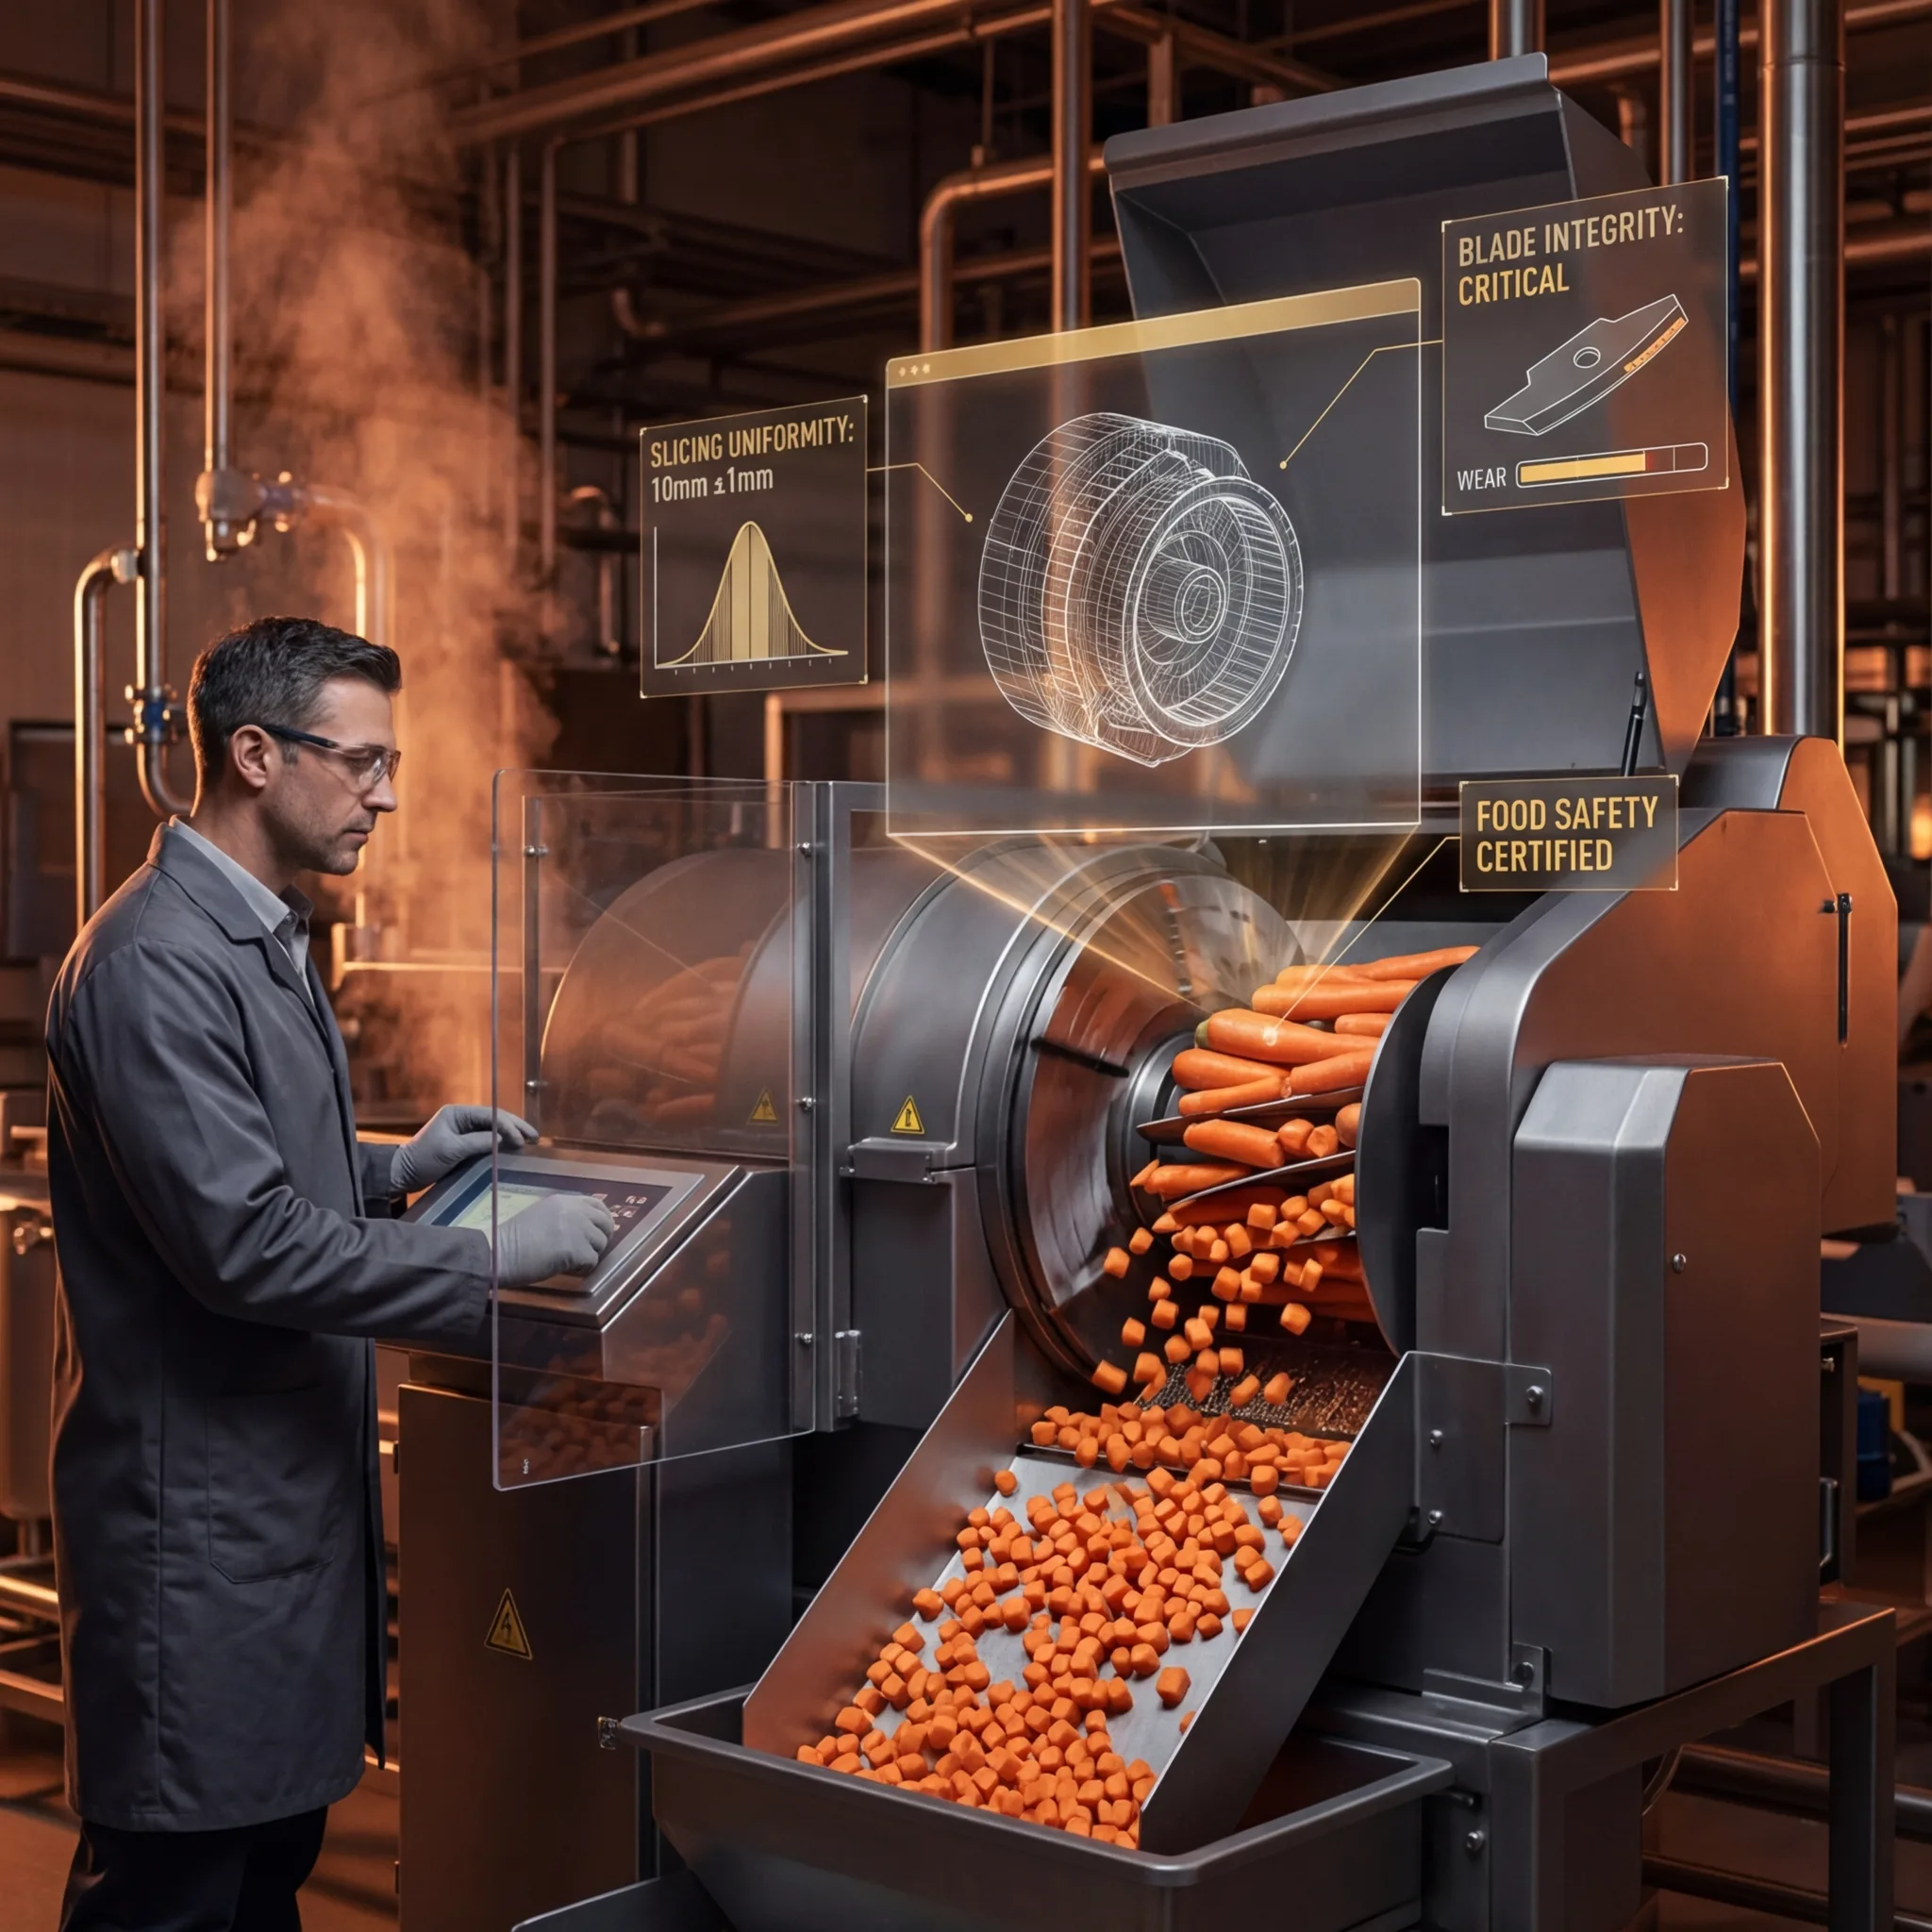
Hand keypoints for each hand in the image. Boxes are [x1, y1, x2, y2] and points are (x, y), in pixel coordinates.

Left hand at [390, 1105, 536, 1194]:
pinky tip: (513, 1147)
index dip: (509, 1126)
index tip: (522, 1140)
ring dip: (510, 1134)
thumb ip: (478, 1142)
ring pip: (493, 1128)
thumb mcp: (451, 1150)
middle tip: (535, 1137)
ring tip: (529, 1141)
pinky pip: (487, 1139)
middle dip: (515, 1127)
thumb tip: (504, 1139)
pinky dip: (501, 1143)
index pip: (491, 1115)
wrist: (403, 1173)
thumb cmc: (423, 1159)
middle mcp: (462, 1117)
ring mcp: (462, 1130)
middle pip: (495, 1118)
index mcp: (457, 1112)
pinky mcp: (463, 1143)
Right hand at [495, 1193, 616, 1285]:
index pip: (597, 1205)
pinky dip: (582, 1269)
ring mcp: (577, 1229)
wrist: (500, 1253)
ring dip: (590, 1254)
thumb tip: (584, 1229)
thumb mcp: (541, 1216)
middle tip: (589, 1251)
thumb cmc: (513, 1239)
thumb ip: (564, 1217)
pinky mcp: (577, 1250)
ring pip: (600, 1244)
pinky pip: (592, 1262)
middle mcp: (574, 1211)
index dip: (602, 1219)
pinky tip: (566, 1269)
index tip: (600, 1231)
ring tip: (570, 1261)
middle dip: (600, 1238)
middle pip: (605, 1223)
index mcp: (564, 1201)